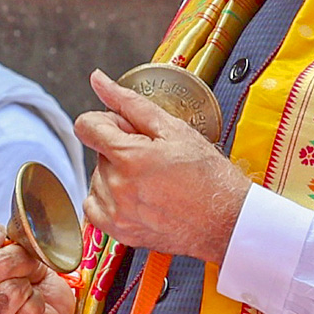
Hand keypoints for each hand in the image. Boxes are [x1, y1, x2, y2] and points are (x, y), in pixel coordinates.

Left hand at [75, 69, 251, 263]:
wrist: (226, 220)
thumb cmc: (208, 176)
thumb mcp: (173, 128)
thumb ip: (129, 102)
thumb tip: (99, 80)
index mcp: (128, 156)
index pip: (87, 126)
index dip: (107, 121)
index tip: (125, 128)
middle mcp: (117, 187)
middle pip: (98, 152)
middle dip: (120, 147)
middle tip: (153, 156)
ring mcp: (117, 213)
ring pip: (98, 178)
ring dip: (116, 173)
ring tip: (151, 178)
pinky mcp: (120, 233)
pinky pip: (94, 207)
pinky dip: (109, 198)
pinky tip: (136, 195)